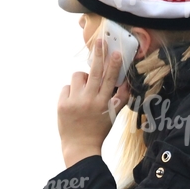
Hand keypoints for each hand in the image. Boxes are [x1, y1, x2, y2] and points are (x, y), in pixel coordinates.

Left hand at [58, 39, 130, 166]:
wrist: (80, 147)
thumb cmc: (98, 131)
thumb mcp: (112, 116)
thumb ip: (120, 99)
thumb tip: (127, 84)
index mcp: (103, 104)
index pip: (110, 80)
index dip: (114, 65)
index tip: (116, 52)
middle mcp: (89, 101)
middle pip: (95, 72)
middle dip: (98, 55)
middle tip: (100, 41)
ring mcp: (74, 102)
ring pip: (78, 77)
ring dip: (82, 80)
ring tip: (84, 91)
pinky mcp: (62, 104)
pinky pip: (66, 88)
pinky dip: (71, 92)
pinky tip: (74, 102)